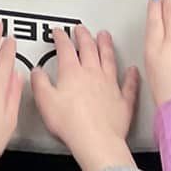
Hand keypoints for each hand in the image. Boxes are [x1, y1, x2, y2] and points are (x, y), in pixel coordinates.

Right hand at [30, 25, 138, 170]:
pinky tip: (133, 70)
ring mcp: (109, 86)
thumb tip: (37, 73)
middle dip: (84, 36)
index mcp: (72, 73)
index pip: (65, 48)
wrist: (95, 140)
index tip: (58, 32)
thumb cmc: (72, 124)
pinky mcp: (122, 101)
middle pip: (89, 48)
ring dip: (106, 46)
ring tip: (105, 36)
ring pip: (109, 59)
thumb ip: (40, 83)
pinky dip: (131, 76)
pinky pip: (129, 85)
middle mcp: (93, 75)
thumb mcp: (45, 102)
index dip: (61, 37)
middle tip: (81, 29)